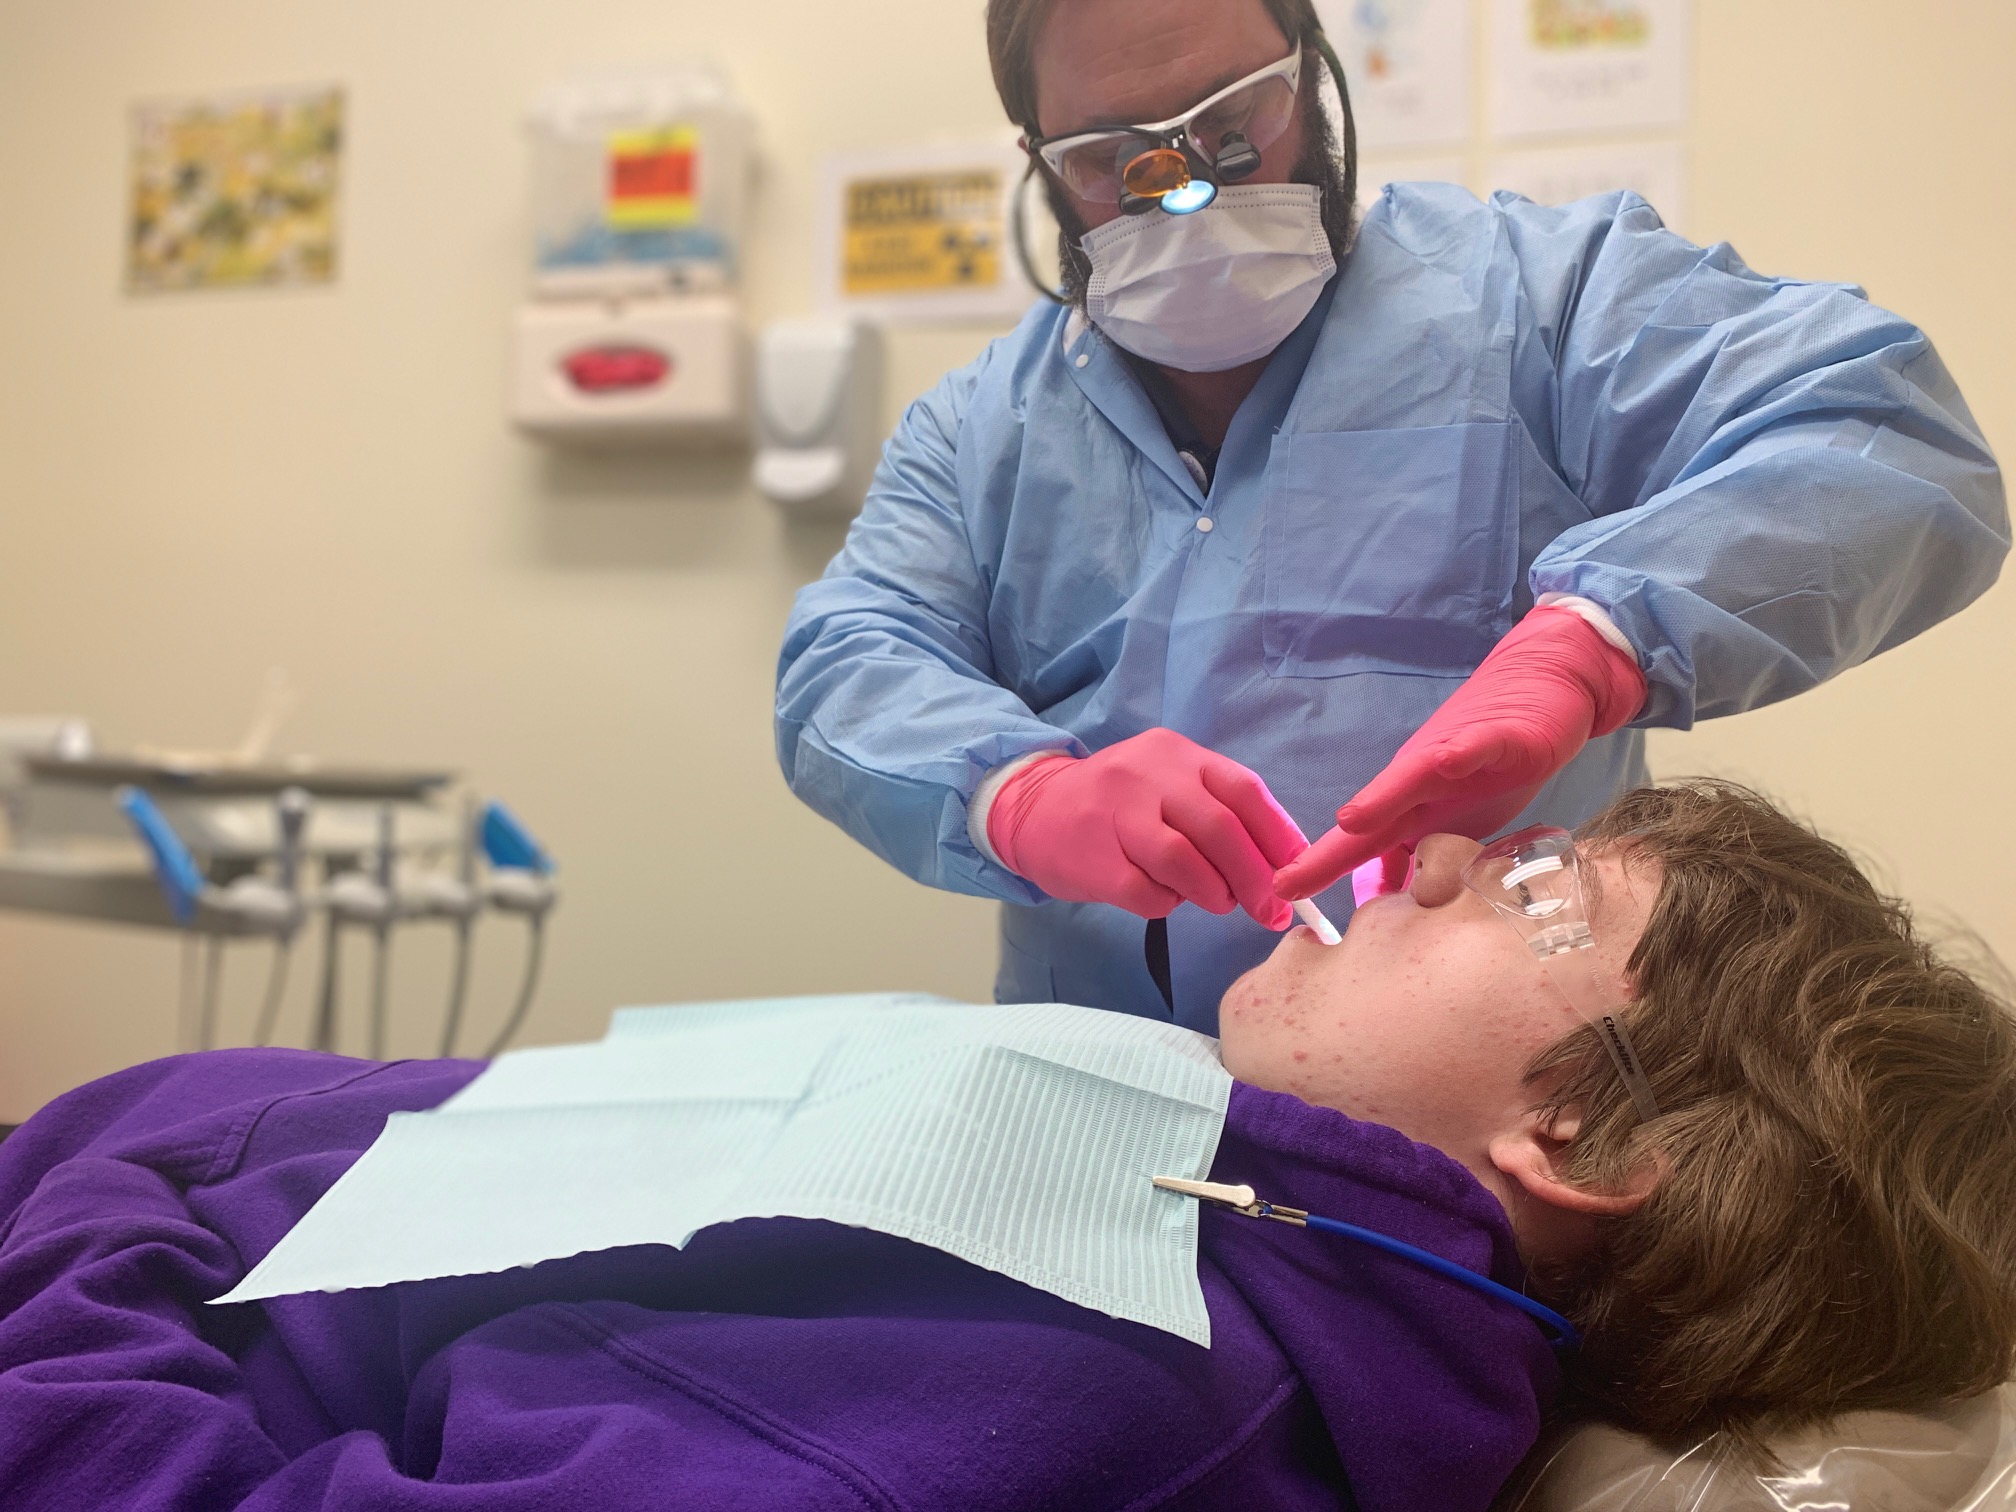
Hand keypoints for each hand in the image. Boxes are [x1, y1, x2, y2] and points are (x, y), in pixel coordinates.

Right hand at [988, 729, 1307, 928]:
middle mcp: (1147, 775)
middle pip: (1221, 830)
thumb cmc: (1118, 805)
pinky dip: (1168, 904)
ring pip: (1185, 861)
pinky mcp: (1093, 859)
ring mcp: (1115, 815)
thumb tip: (1281, 864)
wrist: (1033, 810)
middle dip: (1256, 879)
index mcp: (1177, 754)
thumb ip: (1218, 811)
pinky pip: (1148, 893)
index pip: (1245, 791)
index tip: (1299, 873)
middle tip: (1271, 912)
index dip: (1280, 836)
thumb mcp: (1168, 784)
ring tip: (1218, 902)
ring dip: (1214, 893)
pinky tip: (1165, 898)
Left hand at [1275, 608, 1646, 900]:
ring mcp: (1458, 755)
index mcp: (1409, 807)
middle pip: (1371, 819)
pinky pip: (1480, 744)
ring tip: (1351, 820)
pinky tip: (1450, 759)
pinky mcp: (1503, 737)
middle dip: (1330, 851)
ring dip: (1383, 798)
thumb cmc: (1491, 763)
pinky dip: (1464, 752)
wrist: (1542, 686)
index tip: (1279, 896)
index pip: (1360, 847)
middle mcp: (1420, 781)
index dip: (1321, 870)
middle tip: (1288, 880)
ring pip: (1414, 776)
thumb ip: (1421, 858)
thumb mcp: (1456, 822)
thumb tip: (1389, 904)